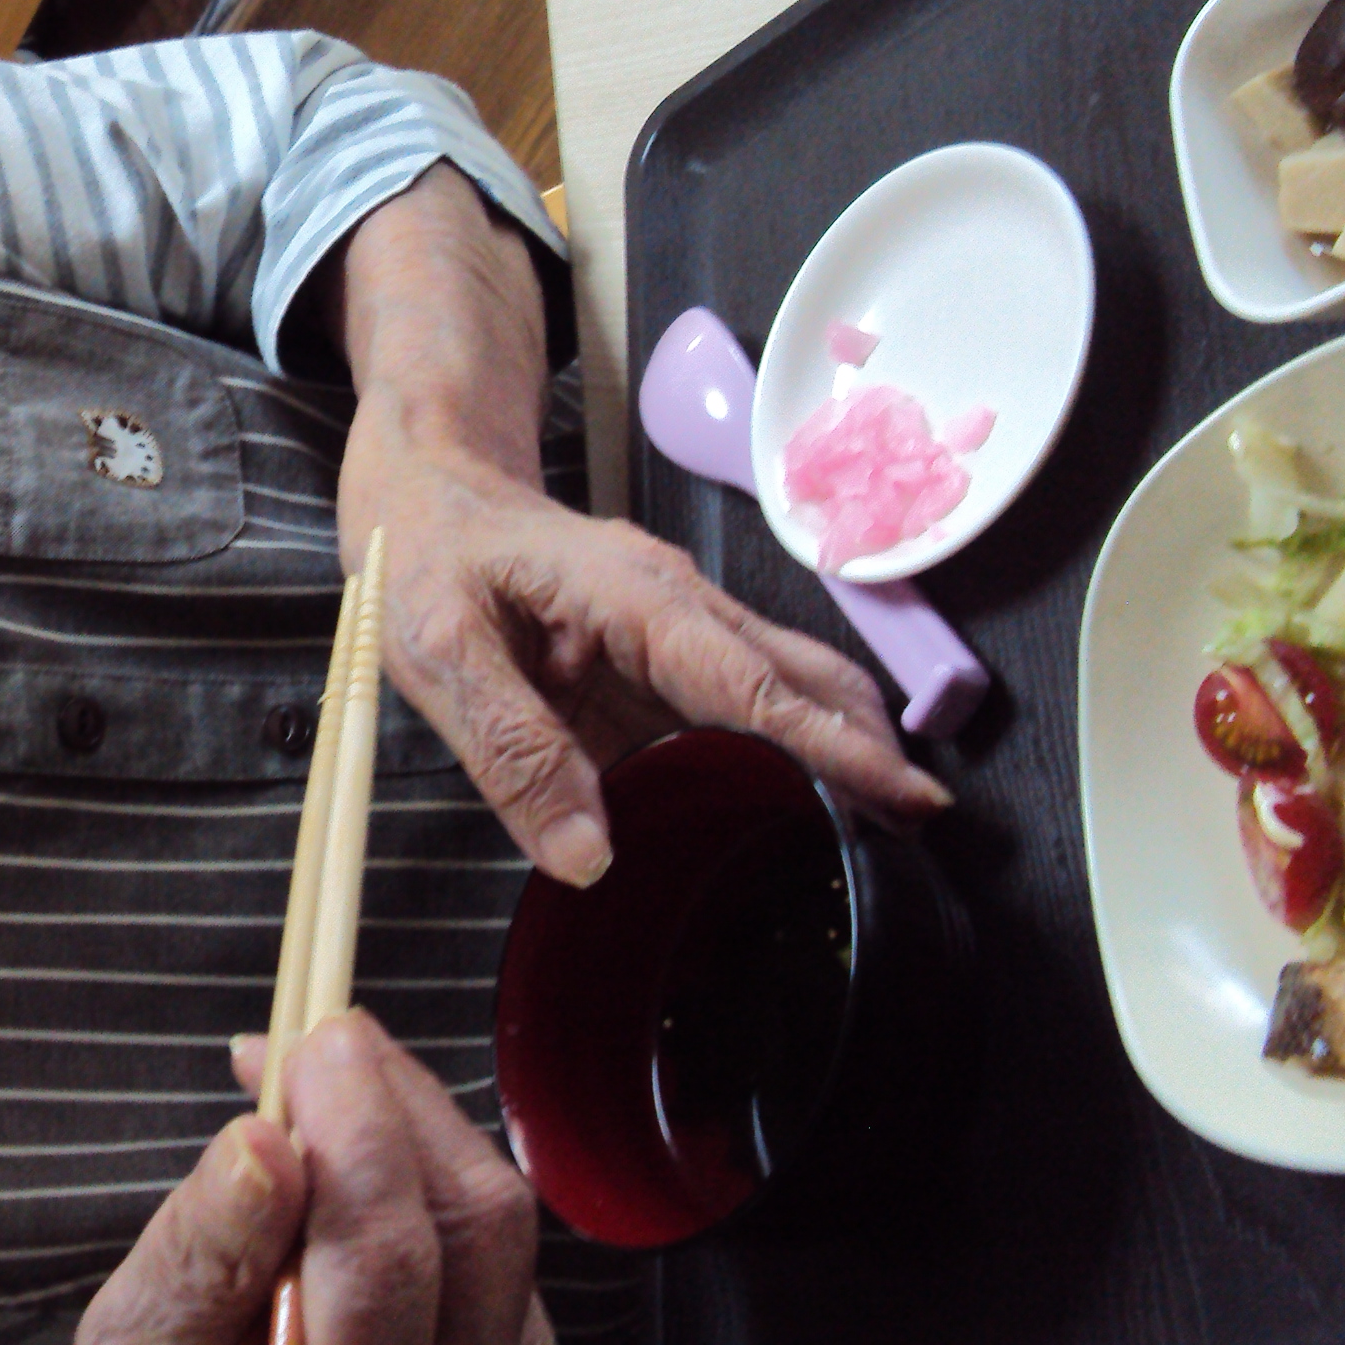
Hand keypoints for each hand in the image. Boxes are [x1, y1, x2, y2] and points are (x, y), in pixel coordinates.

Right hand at [71, 1012, 555, 1344]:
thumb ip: (195, 1262)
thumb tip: (259, 1140)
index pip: (381, 1261)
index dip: (352, 1132)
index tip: (297, 1047)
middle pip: (468, 1222)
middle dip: (391, 1098)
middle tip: (314, 1035)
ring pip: (497, 1217)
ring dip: (416, 1118)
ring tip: (326, 1075)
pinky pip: (498, 1238)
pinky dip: (432, 1163)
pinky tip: (359, 1145)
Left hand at [343, 434, 951, 885]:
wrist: (424, 490)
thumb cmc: (427, 554)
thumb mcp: (440, 651)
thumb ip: (512, 752)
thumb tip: (588, 854)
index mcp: (635, 597)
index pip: (756, 684)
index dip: (836, 746)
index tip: (909, 795)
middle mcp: (676, 605)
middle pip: (802, 678)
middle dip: (870, 750)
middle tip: (920, 832)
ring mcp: (673, 627)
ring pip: (784, 687)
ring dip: (838, 750)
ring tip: (885, 833)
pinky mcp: (658, 655)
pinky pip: (735, 704)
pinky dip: (782, 749)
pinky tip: (797, 804)